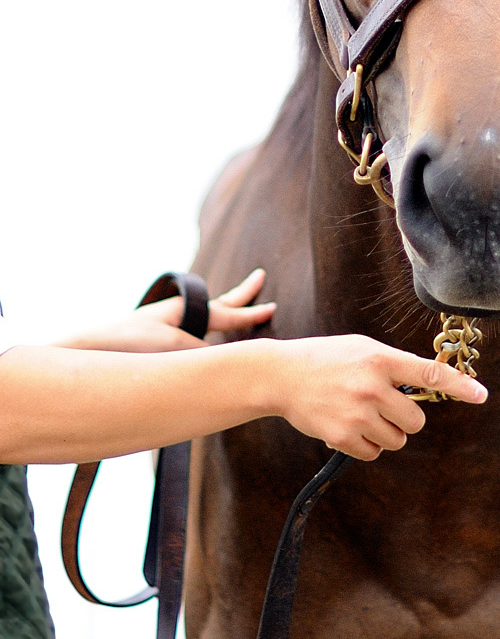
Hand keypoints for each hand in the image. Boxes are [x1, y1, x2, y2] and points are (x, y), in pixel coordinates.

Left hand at [56, 269, 275, 352]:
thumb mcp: (172, 347)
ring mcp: (166, 326)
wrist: (88, 348)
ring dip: (223, 313)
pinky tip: (204, 344)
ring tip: (238, 309)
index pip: (228, 312)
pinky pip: (192, 334)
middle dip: (240, 294)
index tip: (272, 306)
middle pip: (218, 303)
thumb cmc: (128, 343)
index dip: (251, 313)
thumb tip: (219, 360)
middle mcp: (178, 315)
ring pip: (205, 317)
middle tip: (259, 278)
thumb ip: (201, 352)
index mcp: (185, 311)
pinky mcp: (155, 342)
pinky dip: (206, 333)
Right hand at [269, 334, 487, 460]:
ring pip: (397, 439)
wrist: (282, 375)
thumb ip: (394, 364)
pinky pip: (374, 452)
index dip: (459, 385)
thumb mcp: (362, 348)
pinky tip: (348, 426)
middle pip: (417, 419)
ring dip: (386, 432)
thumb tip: (427, 384)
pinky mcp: (342, 436)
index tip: (482, 395)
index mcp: (380, 358)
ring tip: (361, 413)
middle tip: (385, 406)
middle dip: (406, 417)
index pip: (429, 373)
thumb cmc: (328, 358)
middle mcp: (372, 386)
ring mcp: (357, 413)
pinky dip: (366, 445)